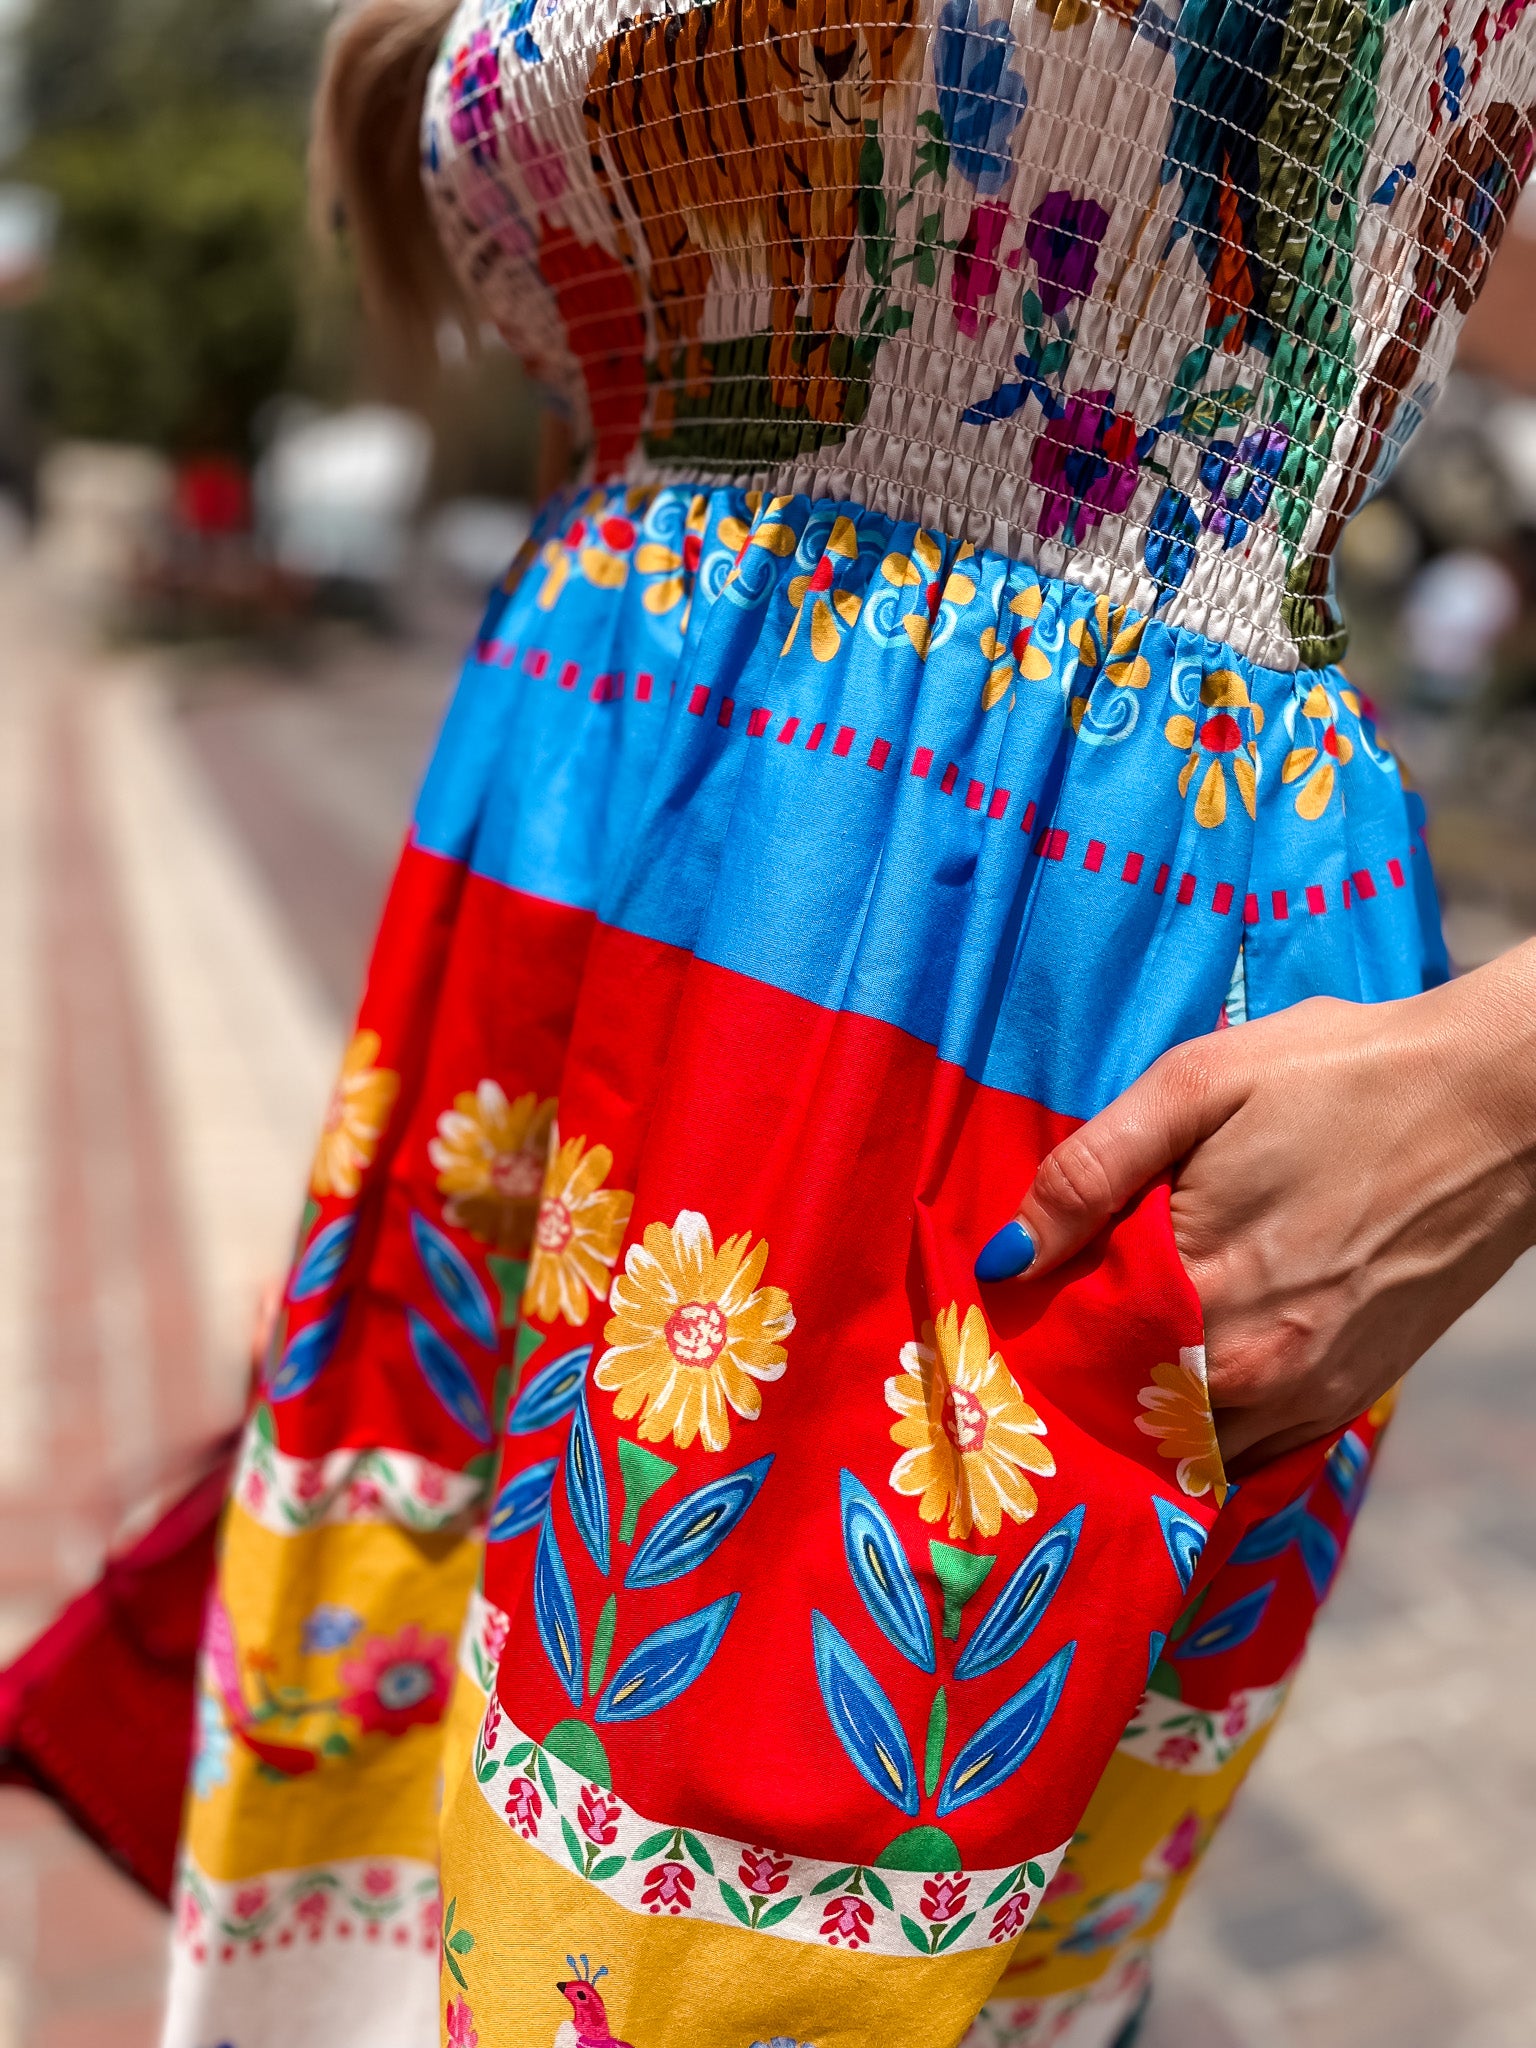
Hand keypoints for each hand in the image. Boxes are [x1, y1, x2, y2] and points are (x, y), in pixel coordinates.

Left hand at [973, 943, 1535, 1467]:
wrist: (1498, 1106)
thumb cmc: (1341, 1075)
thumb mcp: (1198, 1085)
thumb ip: (1090, 1171)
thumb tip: (1004, 1257)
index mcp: (1200, 1285)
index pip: (1070, 1347)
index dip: (1027, 1333)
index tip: (999, 1316)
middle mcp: (1250, 1366)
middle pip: (1118, 1406)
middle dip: (1071, 1380)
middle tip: (1037, 1343)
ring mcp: (1306, 1393)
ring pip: (1182, 1442)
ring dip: (1136, 1412)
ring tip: (1106, 1358)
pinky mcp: (1348, 1399)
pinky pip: (1247, 1448)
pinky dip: (1203, 1426)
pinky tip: (1179, 1379)